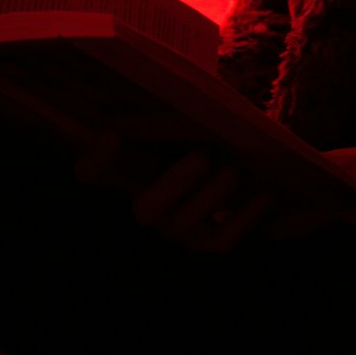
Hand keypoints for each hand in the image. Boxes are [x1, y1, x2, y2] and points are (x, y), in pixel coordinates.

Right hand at [75, 131, 335, 251]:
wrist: (215, 171)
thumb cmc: (183, 142)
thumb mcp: (166, 129)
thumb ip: (150, 117)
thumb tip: (135, 110)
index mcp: (126, 175)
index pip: (92, 173)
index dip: (97, 160)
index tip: (112, 133)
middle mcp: (144, 206)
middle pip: (145, 211)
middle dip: (174, 185)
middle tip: (201, 157)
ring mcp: (174, 228)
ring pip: (183, 227)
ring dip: (211, 198)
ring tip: (232, 170)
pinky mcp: (205, 243)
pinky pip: (219, 244)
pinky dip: (242, 222)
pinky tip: (263, 196)